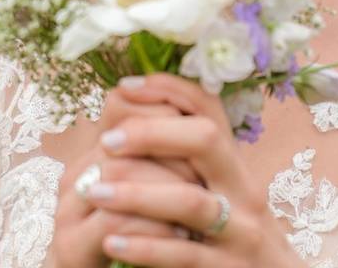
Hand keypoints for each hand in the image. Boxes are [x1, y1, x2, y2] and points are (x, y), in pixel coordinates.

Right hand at [50, 83, 201, 267]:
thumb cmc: (129, 233)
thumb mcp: (147, 187)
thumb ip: (164, 157)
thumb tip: (209, 119)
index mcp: (93, 152)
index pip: (121, 104)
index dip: (166, 114)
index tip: (203, 135)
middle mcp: (76, 171)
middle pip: (125, 137)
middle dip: (175, 154)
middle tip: (208, 174)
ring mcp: (68, 207)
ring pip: (121, 175)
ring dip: (168, 190)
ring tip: (200, 207)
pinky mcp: (70, 244)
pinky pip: (115, 221)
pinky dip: (155, 228)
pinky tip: (182, 235)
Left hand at [84, 73, 306, 267]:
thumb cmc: (236, 236)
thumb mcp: (223, 192)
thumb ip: (189, 161)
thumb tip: (131, 122)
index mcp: (236, 165)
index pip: (209, 108)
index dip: (168, 89)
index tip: (125, 87)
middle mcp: (244, 190)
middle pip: (206, 139)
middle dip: (152, 133)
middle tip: (106, 140)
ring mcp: (241, 232)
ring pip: (190, 201)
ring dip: (137, 193)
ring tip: (94, 191)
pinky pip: (184, 255)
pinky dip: (145, 246)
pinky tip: (111, 242)